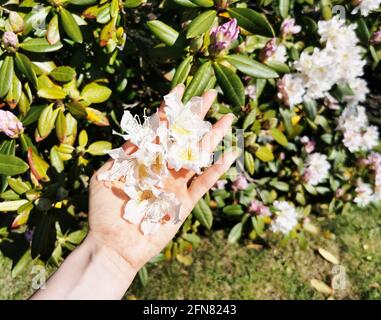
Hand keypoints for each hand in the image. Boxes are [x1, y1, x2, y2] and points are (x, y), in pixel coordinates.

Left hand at [87, 85, 236, 271]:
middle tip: (211, 95)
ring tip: (227, 119)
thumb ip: (124, 154)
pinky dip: (216, 170)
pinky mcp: (185, 204)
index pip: (159, 128)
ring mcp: (175, 184)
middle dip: (196, 116)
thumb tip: (140, 130)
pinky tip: (229, 154)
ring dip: (212, 137)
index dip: (170, 108)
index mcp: (143, 159)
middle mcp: (161, 168)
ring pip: (197, 156)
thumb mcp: (106, 177)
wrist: (113, 246)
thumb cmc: (104, 212)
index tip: (181, 87)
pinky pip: (203, 184)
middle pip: (182, 137)